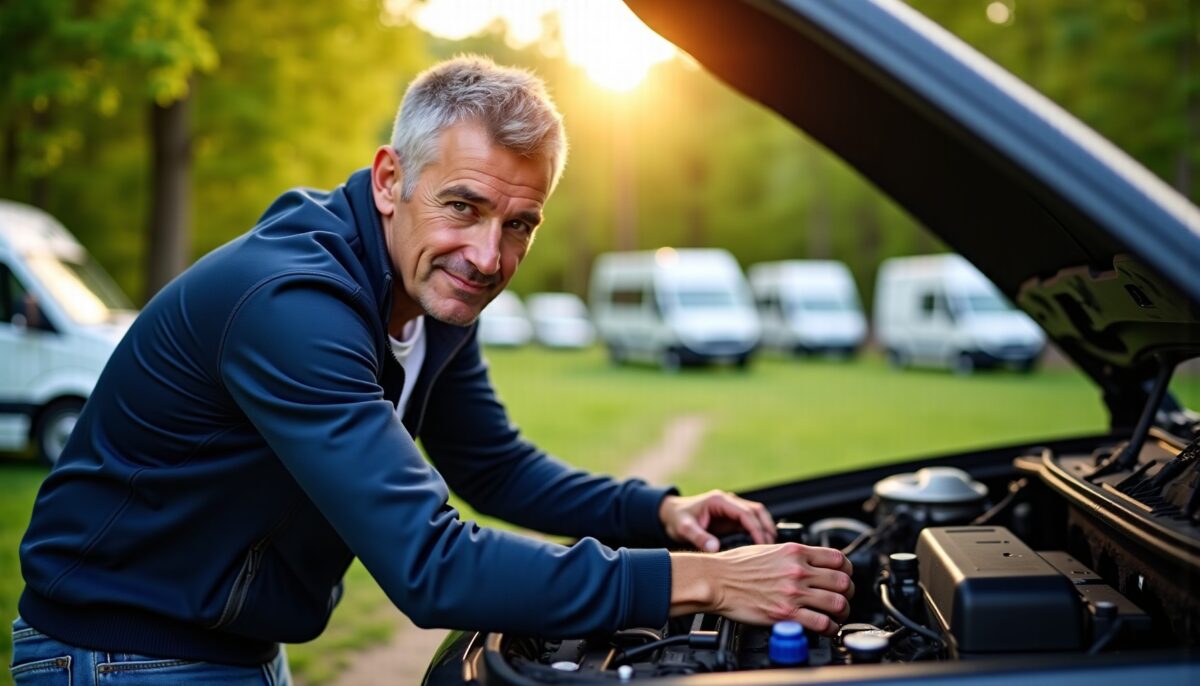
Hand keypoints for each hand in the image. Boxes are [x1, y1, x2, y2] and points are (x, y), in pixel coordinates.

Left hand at [659, 490, 775, 551]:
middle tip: (771, 547)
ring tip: (770, 548)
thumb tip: (715, 548)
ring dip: (765, 529)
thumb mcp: (684, 528)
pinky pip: (750, 523)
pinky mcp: (732, 518)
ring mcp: (731, 509)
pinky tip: (762, 547)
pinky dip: (759, 532)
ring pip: (757, 515)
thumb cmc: (677, 518)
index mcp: (719, 501)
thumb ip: (699, 537)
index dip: (756, 528)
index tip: (762, 543)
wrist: (671, 514)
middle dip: (766, 528)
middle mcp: (728, 502)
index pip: (745, 512)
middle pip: (757, 511)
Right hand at [670, 543, 853, 634]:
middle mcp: (798, 570)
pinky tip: (825, 628)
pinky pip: (822, 623)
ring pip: (838, 603)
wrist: (715, 580)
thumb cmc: (735, 566)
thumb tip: (809, 562)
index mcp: (795, 551)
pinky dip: (830, 628)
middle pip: (843, 582)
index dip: (847, 571)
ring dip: (842, 612)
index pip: (839, 559)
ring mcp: (793, 592)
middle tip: (842, 598)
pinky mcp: (786, 613)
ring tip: (836, 615)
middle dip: (848, 593)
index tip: (843, 577)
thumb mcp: (768, 548)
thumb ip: (793, 555)